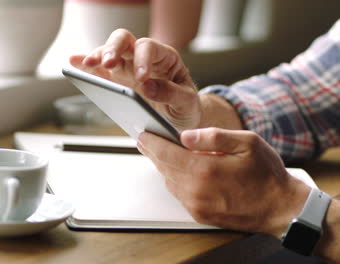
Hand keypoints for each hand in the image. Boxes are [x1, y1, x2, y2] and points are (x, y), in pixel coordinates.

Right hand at [69, 29, 201, 130]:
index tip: (141, 78)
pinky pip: (98, 70)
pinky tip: (74, 64)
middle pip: (123, 41)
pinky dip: (85, 65)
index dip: (142, 59)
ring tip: (86, 64)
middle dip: (114, 49)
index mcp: (164, 58)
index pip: (149, 48)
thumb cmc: (186, 106)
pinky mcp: (115, 81)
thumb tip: (148, 87)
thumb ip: (172, 94)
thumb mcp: (187, 102)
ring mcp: (126, 68)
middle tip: (108, 62)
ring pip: (108, 52)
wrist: (180, 119)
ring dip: (97, 56)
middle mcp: (142, 58)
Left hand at [137, 127, 310, 235]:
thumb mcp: (247, 143)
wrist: (281, 208)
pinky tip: (179, 171)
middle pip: (163, 167)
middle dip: (153, 152)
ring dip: (164, 166)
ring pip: (169, 181)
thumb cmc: (267, 175)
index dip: (151, 142)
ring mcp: (196, 205)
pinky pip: (179, 194)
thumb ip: (213, 136)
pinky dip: (175, 180)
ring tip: (163, 153)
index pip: (166, 153)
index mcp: (204, 169)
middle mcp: (195, 190)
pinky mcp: (200, 215)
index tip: (142, 134)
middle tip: (146, 141)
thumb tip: (185, 135)